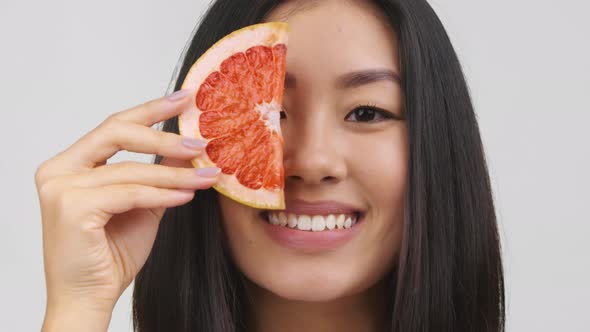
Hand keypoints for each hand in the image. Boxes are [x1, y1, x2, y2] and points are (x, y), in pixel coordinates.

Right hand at [35, 89, 218, 328]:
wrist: (90, 297)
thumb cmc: (112, 253)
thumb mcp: (144, 204)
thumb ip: (160, 174)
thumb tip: (188, 147)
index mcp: (71, 164)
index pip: (114, 126)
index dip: (150, 110)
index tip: (184, 98)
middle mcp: (59, 169)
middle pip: (116, 132)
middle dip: (164, 133)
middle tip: (201, 140)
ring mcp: (61, 187)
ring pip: (131, 170)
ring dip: (176, 174)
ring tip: (208, 175)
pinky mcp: (72, 208)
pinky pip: (131, 193)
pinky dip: (163, 194)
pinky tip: (187, 196)